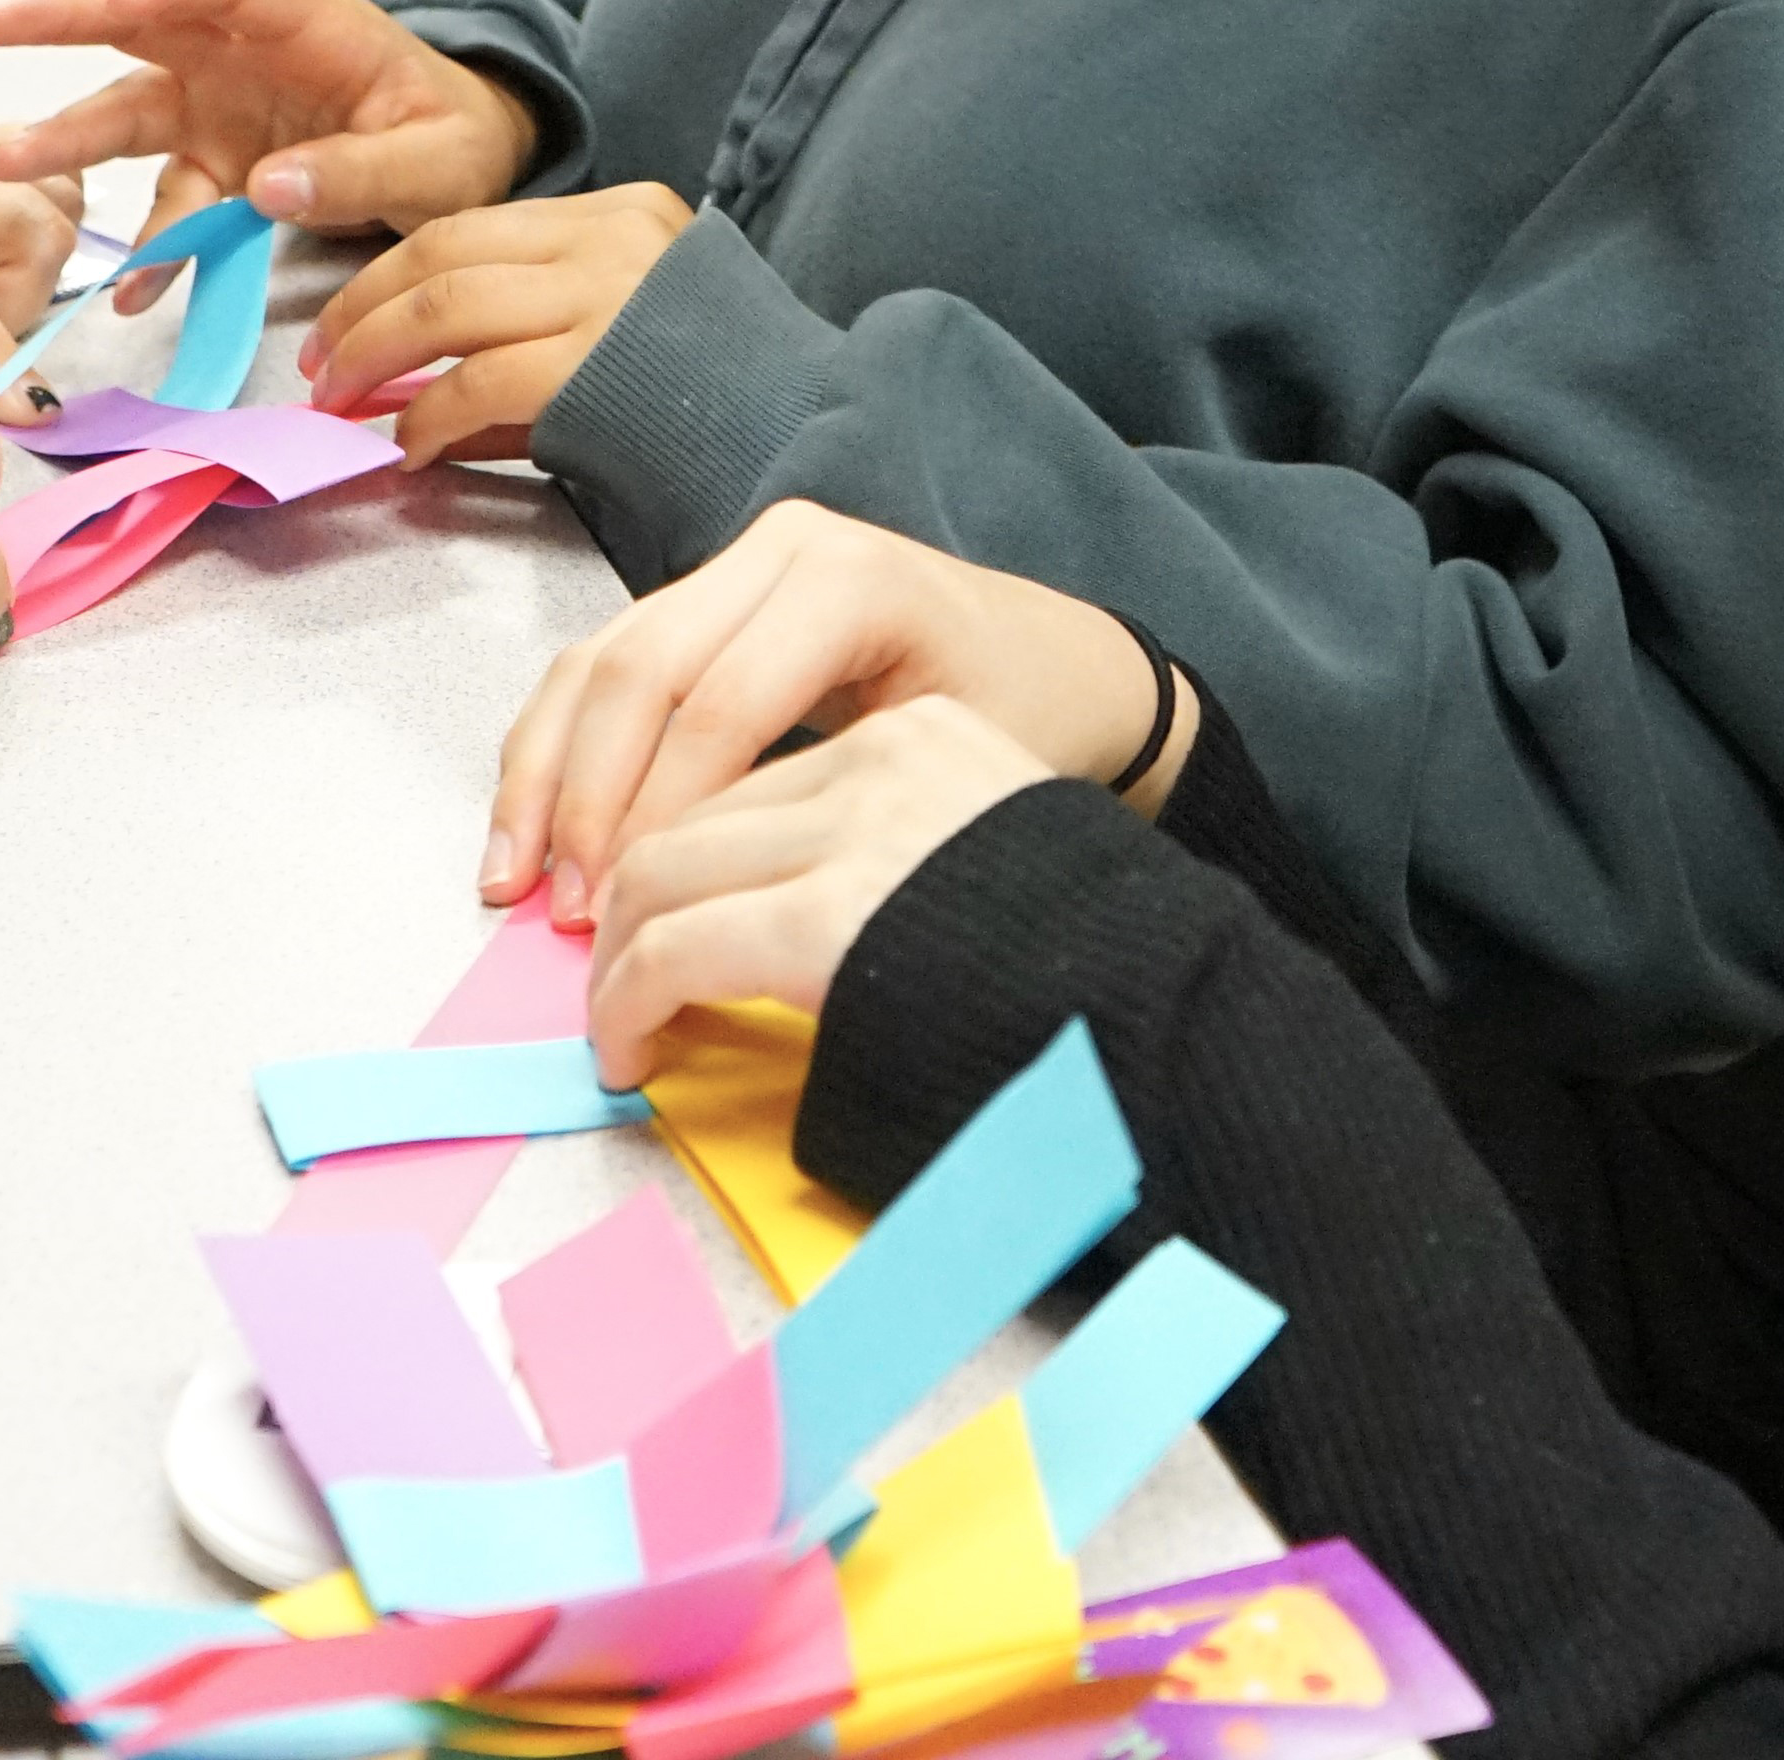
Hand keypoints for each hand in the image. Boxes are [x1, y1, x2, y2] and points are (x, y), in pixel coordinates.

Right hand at [0, 0, 537, 291]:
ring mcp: (220, 106)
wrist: (459, 162)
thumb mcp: (438, 161)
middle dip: (65, 18)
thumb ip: (363, 171)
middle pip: (144, 19)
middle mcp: (244, 52)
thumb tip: (271, 188)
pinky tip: (134, 292)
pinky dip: (152, 246)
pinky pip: (170, 202)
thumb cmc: (455, 138)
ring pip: (131, 107)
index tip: (121, 2)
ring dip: (72, 136)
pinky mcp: (216, 162)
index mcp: (308, 22)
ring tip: (7, 165)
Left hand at [303, 184, 688, 463]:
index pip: (469, 228)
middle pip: (439, 256)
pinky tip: (413, 446)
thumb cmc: (723, 401)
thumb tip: (413, 393)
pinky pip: (478, 383)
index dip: (385, 278)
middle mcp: (609, 239)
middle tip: (321, 368)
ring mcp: (605, 296)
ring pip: (444, 310)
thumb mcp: (629, 333)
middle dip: (359, 316)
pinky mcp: (598, 365)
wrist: (815, 436)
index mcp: (619, 214)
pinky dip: (429, 419)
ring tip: (345, 404)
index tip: (342, 324)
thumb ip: (531, 343)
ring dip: (374, 362)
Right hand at [487, 501, 1172, 926]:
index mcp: (849, 580)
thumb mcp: (957, 765)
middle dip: (585, 800)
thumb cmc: (1026, 715)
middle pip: (638, 670)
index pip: (720, 705)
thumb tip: (713, 907)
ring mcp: (735, 563)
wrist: (1062, 660)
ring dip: (544, 777)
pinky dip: (557, 753)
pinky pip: (604, 666)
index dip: (659, 817)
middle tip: (562, 909)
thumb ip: (839, 815)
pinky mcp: (704, 596)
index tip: (626, 918)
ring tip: (514, 880)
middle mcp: (781, 549)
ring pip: (599, 662)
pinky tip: (532, 834)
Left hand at [578, 698, 1051, 1081]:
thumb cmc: (1087, 968)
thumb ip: (884, 852)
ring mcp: (857, 831)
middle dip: (625, 900)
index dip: (672, 845)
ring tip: (620, 1022)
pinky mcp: (829, 917)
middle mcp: (884, 759)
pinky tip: (632, 1049)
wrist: (1176, 1022)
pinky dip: (629, 1002)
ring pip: (662, 873)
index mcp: (920, 734)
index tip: (641, 914)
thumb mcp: (983, 858)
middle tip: (607, 977)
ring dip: (619, 957)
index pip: (748, 771)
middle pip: (689, 813)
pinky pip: (673, 949)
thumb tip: (757, 909)